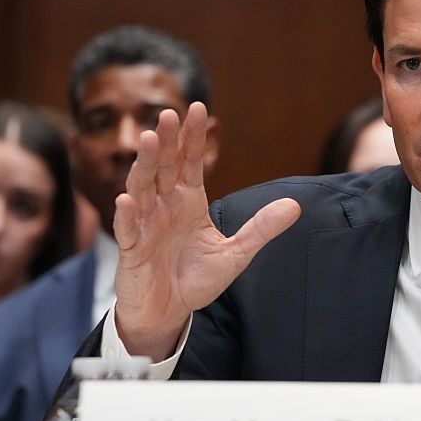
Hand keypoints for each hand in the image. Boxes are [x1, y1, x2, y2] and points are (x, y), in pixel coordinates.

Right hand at [113, 102, 300, 360]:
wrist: (169, 312)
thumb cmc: (196, 279)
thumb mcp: (237, 253)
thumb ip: (262, 228)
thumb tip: (295, 205)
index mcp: (188, 201)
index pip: (189, 162)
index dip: (192, 137)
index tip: (198, 108)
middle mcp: (164, 206)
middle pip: (164, 166)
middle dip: (166, 140)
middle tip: (168, 113)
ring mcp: (145, 225)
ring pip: (141, 188)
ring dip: (144, 164)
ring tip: (147, 139)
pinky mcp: (132, 251)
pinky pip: (127, 230)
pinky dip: (126, 215)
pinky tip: (127, 200)